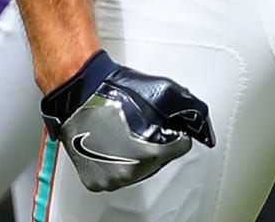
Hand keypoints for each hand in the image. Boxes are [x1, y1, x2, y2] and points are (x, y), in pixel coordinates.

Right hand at [42, 50, 214, 192]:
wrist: (78, 94)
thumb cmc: (111, 92)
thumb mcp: (159, 92)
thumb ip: (183, 106)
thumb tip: (197, 116)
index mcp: (148, 154)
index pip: (180, 148)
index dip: (177, 135)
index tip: (172, 129)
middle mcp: (129, 172)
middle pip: (157, 162)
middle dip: (156, 145)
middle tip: (145, 128)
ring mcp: (109, 179)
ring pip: (135, 171)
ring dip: (136, 156)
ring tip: (127, 134)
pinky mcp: (94, 181)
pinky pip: (114, 176)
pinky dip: (116, 163)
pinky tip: (113, 144)